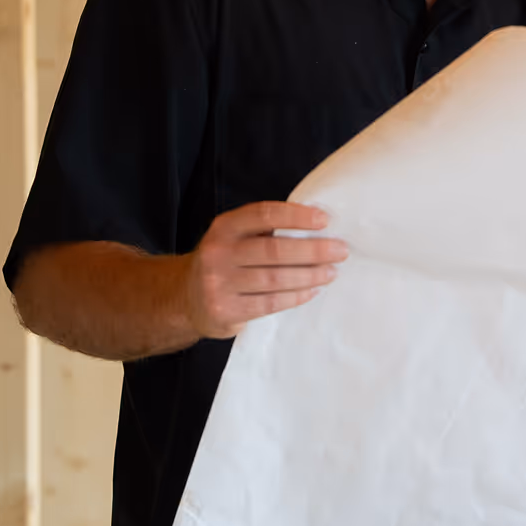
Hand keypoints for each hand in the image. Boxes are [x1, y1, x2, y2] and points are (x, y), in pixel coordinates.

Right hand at [179, 201, 347, 338]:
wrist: (185, 299)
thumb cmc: (225, 262)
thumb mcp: (234, 238)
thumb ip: (263, 230)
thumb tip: (317, 225)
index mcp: (224, 228)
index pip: (263, 215)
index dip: (296, 216)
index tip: (325, 219)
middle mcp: (217, 253)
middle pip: (274, 250)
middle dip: (313, 250)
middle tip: (340, 250)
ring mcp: (218, 283)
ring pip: (275, 279)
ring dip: (309, 275)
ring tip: (331, 272)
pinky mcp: (225, 310)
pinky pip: (269, 303)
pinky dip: (295, 296)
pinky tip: (312, 291)